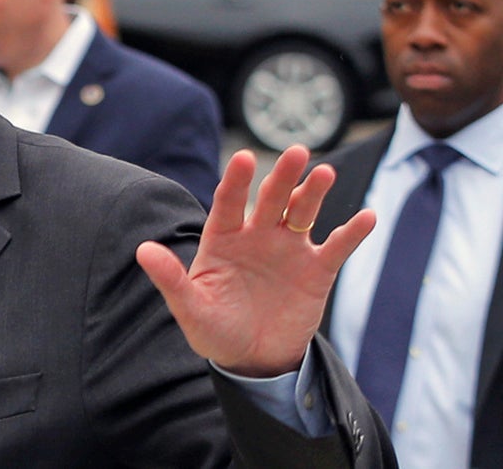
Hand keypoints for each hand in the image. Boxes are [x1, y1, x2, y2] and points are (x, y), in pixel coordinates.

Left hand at [136, 145, 375, 377]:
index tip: (245, 158)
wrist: (252, 359)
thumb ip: (170, 279)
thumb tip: (143, 250)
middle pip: (271, 199)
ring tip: (325, 173)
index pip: (228, 202)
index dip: (237, 181)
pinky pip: (336, 246)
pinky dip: (352, 232)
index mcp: (223, 238)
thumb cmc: (215, 330)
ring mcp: (288, 249)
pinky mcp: (316, 270)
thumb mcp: (190, 308)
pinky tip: (367, 217)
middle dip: (283, 176)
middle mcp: (257, 236)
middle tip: (298, 152)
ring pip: (303, 212)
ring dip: (314, 193)